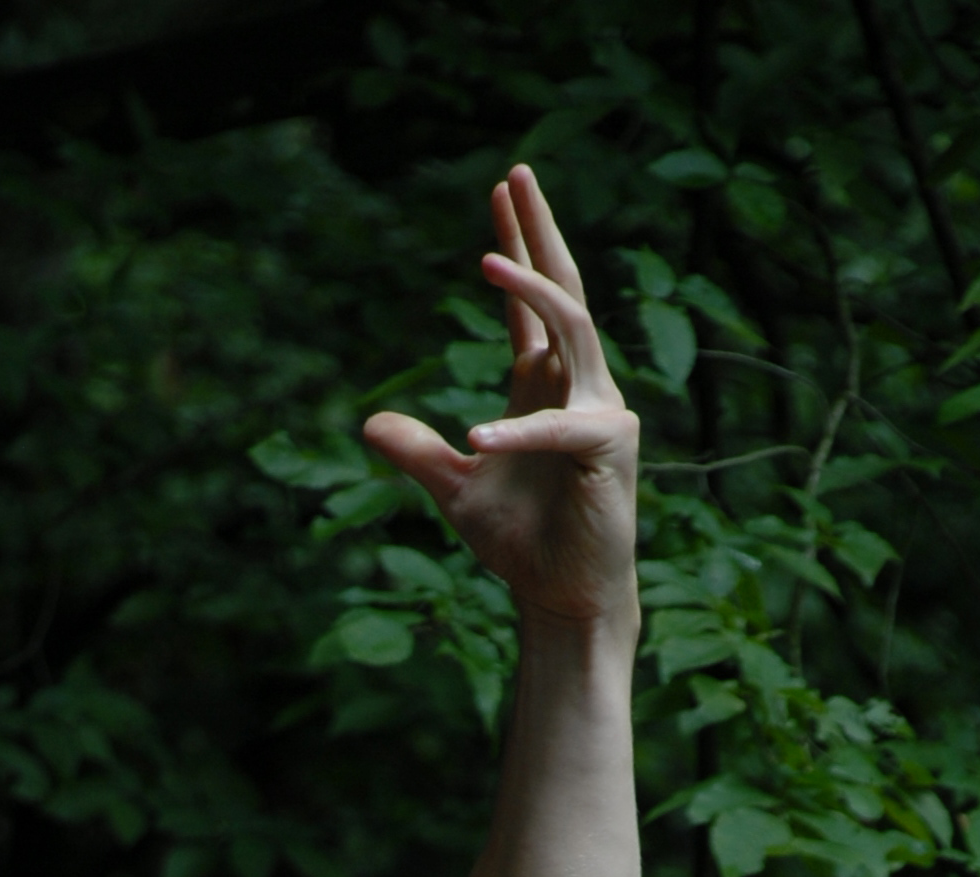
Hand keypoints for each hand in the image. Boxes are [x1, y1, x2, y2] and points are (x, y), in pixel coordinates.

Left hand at [363, 165, 639, 637]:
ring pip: (574, 329)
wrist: (564, 598)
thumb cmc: (522, 545)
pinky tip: (477, 441)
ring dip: (531, 292)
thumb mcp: (454, 492)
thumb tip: (370, 422)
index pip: (532, 303)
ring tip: (486, 259)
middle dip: (538, 230)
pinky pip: (562, 430)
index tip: (499, 191)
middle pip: (563, 289)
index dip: (516, 245)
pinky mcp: (609, 453)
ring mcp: (599, 414)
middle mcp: (578, 388)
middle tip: (514, 174)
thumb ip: (418, 453)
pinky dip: (519, 435)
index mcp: (543, 388)